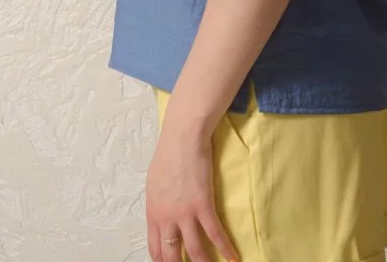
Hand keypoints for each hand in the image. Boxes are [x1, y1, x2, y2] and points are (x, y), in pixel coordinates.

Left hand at [145, 116, 238, 261]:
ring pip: (195, 251)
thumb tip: (163, 217)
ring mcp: (185, 213)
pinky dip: (225, 248)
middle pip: (171, 256)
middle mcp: (167, 218)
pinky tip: (233, 258)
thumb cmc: (168, 154)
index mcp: (153, 213)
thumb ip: (159, 204)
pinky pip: (215, 233)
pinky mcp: (203, 205)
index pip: (155, 249)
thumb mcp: (155, 183)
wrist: (183, 137)